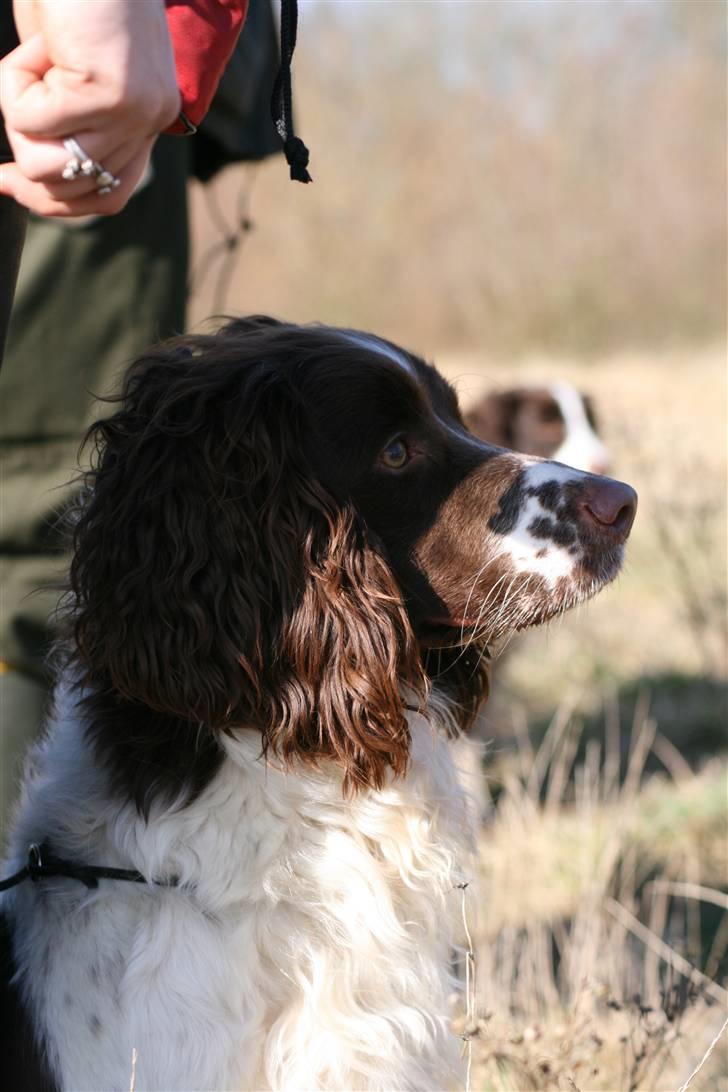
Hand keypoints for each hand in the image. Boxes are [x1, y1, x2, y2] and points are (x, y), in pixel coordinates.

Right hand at [0, 0, 179, 215]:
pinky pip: (29, 121)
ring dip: (19, 112)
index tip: (6, 181)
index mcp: (149, 121)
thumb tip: (34, 177)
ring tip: (35, 60)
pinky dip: (12, 82)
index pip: (109, 196)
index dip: (55, 201)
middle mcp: (150, 123)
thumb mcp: (73, 73)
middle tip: (12, 115)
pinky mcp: (107, 96)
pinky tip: (36, 44)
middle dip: (26, 153)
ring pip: (46, 164)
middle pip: (72, 189)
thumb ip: (71, 123)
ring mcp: (132, 114)